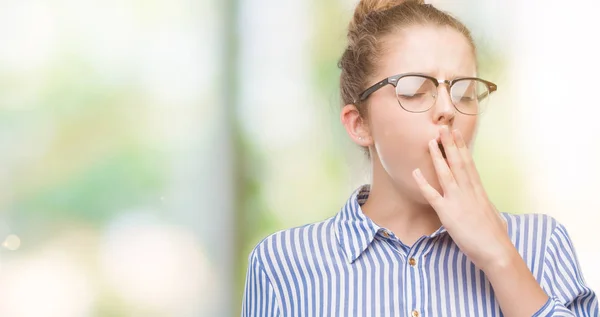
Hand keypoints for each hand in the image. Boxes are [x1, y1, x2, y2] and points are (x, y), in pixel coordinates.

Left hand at [412, 126, 510, 270]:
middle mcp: (469, 191)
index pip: (469, 163)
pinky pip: (432, 195)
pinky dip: (423, 183)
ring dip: (437, 156)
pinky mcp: (448, 213)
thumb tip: (481, 199)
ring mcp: (458, 200)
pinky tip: (415, 172)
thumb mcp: (491, 212)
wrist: (496, 250)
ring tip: (430, 141)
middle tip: (442, 127)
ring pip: (446, 173)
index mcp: (479, 190)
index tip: (456, 133)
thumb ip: (483, 202)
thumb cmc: (495, 235)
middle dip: (450, 144)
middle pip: (458, 162)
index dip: (461, 147)